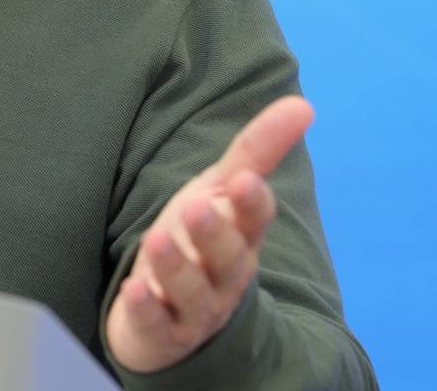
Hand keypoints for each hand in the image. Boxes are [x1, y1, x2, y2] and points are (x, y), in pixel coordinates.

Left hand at [105, 95, 313, 373]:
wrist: (176, 316)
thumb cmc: (200, 241)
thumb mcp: (222, 192)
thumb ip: (257, 151)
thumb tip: (302, 104)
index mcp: (241, 237)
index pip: (253, 220)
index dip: (251, 203)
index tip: (247, 180)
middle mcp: (223, 274)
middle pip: (226, 258)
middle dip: (215, 234)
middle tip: (199, 205)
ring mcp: (193, 306)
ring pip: (190, 291)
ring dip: (175, 267)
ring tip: (157, 240)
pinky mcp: (161, 331)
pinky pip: (155, 323)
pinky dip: (146, 309)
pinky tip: (134, 289)